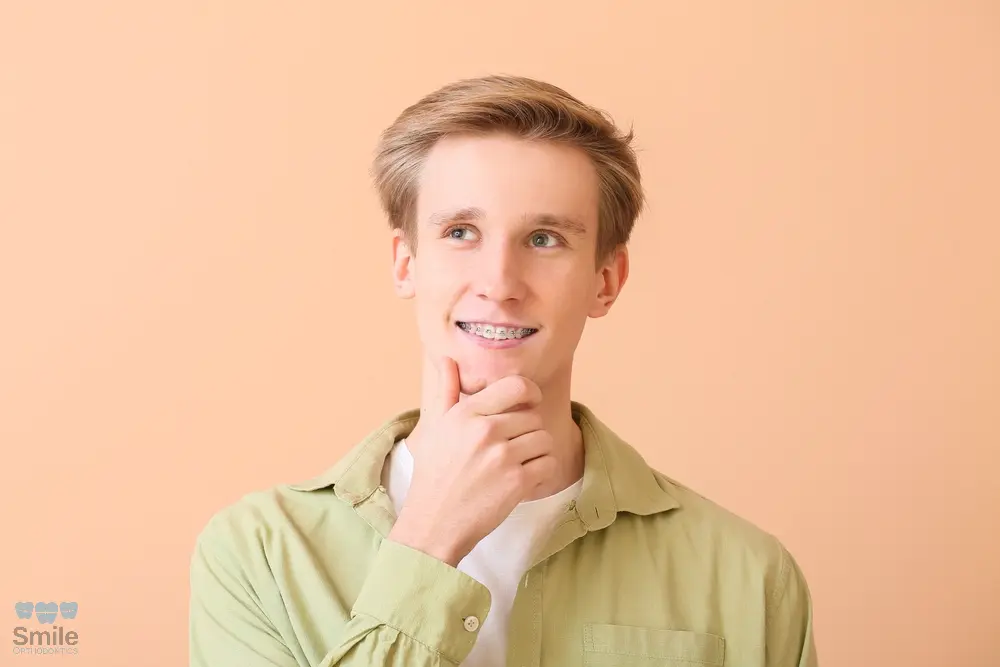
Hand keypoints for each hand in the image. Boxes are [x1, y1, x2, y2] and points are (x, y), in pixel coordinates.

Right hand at [387, 356, 556, 566]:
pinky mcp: (517, 483)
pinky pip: (548, 465)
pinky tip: (523, 480)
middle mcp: (485, 431)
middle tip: (511, 448)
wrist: (434, 524)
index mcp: (466, 414)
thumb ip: (446, 391)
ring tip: (515, 465)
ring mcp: (502, 457)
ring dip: (536, 453)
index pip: (516, 386)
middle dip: (527, 431)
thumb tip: (448, 360)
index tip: (530, 403)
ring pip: (544, 440)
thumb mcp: (435, 428)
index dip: (530, 393)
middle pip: (533, 416)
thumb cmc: (434, 474)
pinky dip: (541, 473)